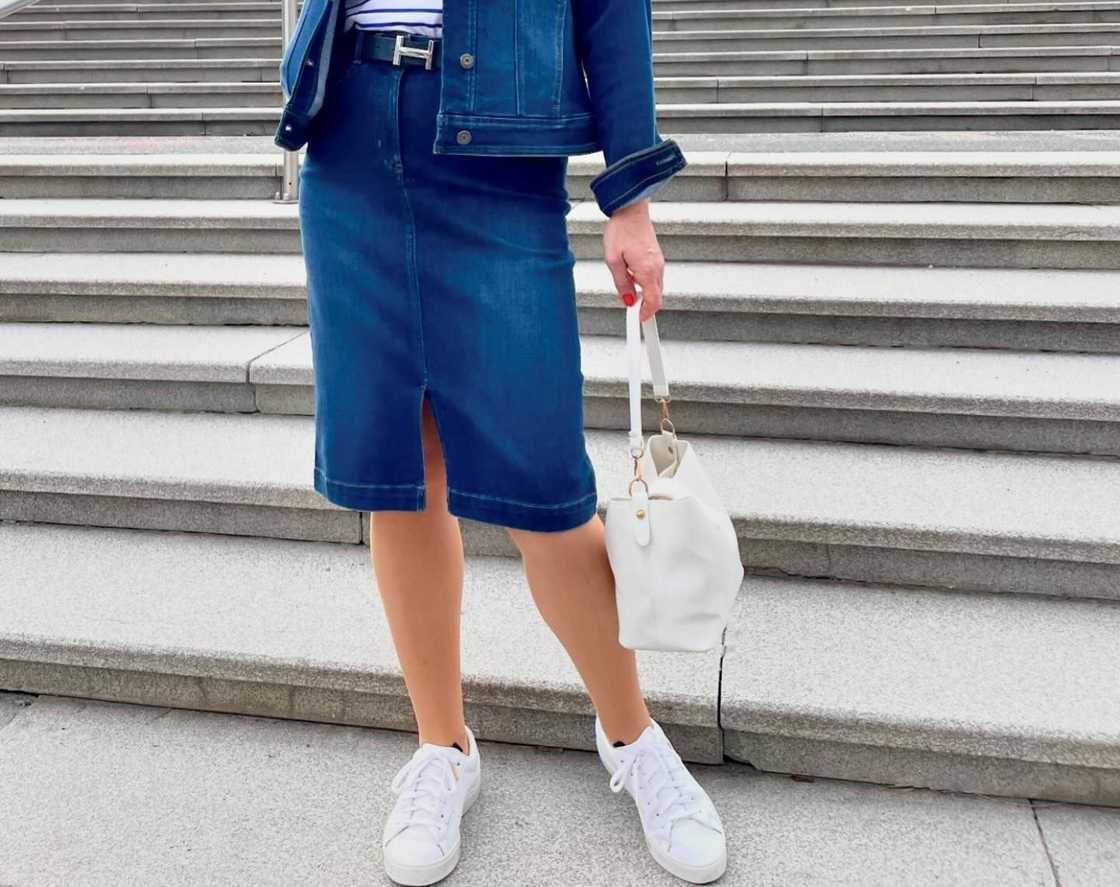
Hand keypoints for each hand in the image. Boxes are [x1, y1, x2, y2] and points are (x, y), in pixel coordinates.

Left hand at [602, 198, 663, 322]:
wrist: (631, 210)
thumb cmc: (621, 230)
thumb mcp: (613, 260)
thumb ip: (622, 283)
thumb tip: (628, 299)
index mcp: (648, 271)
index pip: (654, 302)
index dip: (646, 314)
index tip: (637, 320)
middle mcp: (657, 268)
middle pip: (657, 297)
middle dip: (645, 306)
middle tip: (631, 309)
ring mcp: (659, 262)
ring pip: (655, 288)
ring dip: (644, 294)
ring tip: (628, 289)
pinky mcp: (656, 258)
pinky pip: (654, 278)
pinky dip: (645, 284)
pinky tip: (632, 277)